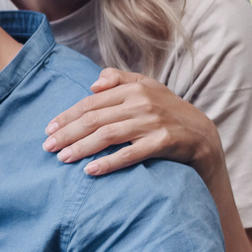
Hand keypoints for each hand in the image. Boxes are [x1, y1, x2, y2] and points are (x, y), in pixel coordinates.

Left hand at [43, 68, 224, 177]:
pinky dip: (108, 163)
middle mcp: (141, 102)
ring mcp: (152, 122)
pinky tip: (90, 171)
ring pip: (108, 135)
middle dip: (68, 133)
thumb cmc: (168, 112)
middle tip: (48, 147)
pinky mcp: (163, 142)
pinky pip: (130, 154)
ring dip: (82, 148)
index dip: (67, 116)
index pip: (91, 102)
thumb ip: (120, 80)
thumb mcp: (148, 88)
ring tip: (63, 159)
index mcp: (134, 88)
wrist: (203, 135)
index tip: (49, 129)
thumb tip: (93, 84)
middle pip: (95, 119)